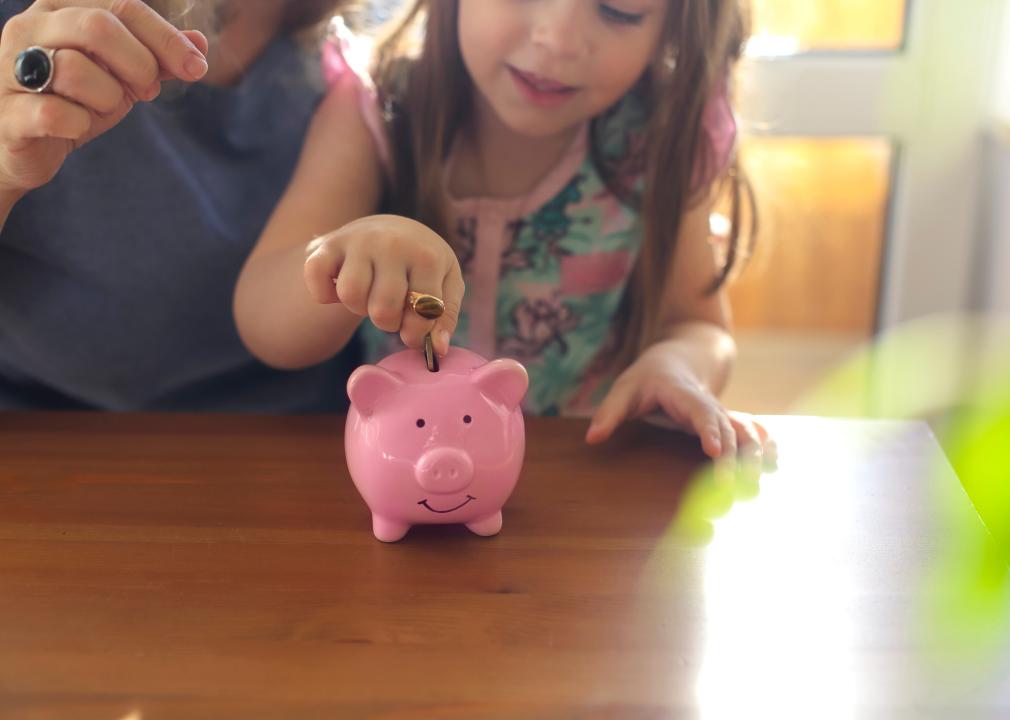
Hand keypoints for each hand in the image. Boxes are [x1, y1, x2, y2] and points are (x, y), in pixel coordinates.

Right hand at [0, 0, 208, 193]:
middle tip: (146, 91)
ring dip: (108, 97)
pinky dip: (79, 124)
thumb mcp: (122, 75)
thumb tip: (201, 43)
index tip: (195, 68)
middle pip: (98, 26)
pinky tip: (76, 126)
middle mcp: (29, 27)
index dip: (166, 38)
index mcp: (60, 7)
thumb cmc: (77, 100)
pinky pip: (53, 113)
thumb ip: (158, 58)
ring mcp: (10, 67)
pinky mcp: (7, 112)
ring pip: (75, 69)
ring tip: (102, 107)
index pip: (122, 5)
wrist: (26, 144)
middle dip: (139, 64)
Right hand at [303, 215, 464, 354]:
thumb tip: (437, 349)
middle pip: (382, 310)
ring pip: (350, 296)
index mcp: (426, 256)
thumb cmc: (422, 263)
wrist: (392, 228)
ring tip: (370, 296)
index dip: (416, 333)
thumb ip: (445, 316)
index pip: (421, 314)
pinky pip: (315, 277)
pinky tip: (339, 290)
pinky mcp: (330, 243)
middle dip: (387, 322)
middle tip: (392, 309)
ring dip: (358, 308)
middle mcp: (392, 244)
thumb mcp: (446, 283)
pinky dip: (323, 293)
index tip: (414, 329)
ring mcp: (359, 241)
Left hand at [585, 341, 775, 465]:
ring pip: (744, 430)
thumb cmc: (649, 376)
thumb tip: (593, 438)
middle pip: (726, 427)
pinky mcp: (727, 424)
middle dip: (732, 455)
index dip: (709, 431)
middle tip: (731, 485)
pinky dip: (764, 444)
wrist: (681, 357)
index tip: (715, 452)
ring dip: (754, 452)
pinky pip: (750, 432)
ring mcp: (720, 414)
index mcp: (684, 393)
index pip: (700, 411)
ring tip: (758, 478)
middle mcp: (708, 404)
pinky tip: (776, 461)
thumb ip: (610, 412)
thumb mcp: (625, 388)